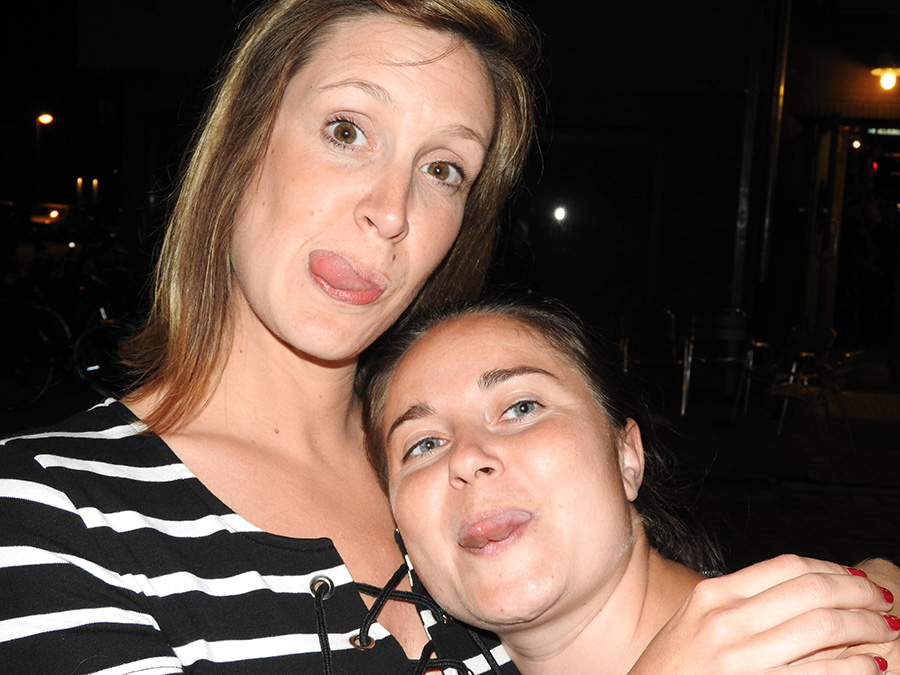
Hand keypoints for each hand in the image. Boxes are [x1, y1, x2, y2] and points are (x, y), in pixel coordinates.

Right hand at [629, 555, 897, 673]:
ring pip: (822, 627)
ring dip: (864, 626)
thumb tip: (798, 596)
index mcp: (713, 597)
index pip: (787, 567)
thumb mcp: (694, 624)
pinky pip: (820, 674)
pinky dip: (853, 667)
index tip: (853, 576)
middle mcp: (726, 621)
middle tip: (881, 599)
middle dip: (858, 592)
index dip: (831, 568)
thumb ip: (738, 606)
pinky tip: (869, 666)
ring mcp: (740, 659)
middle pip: (811, 591)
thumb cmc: (672, 671)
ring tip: (884, 629)